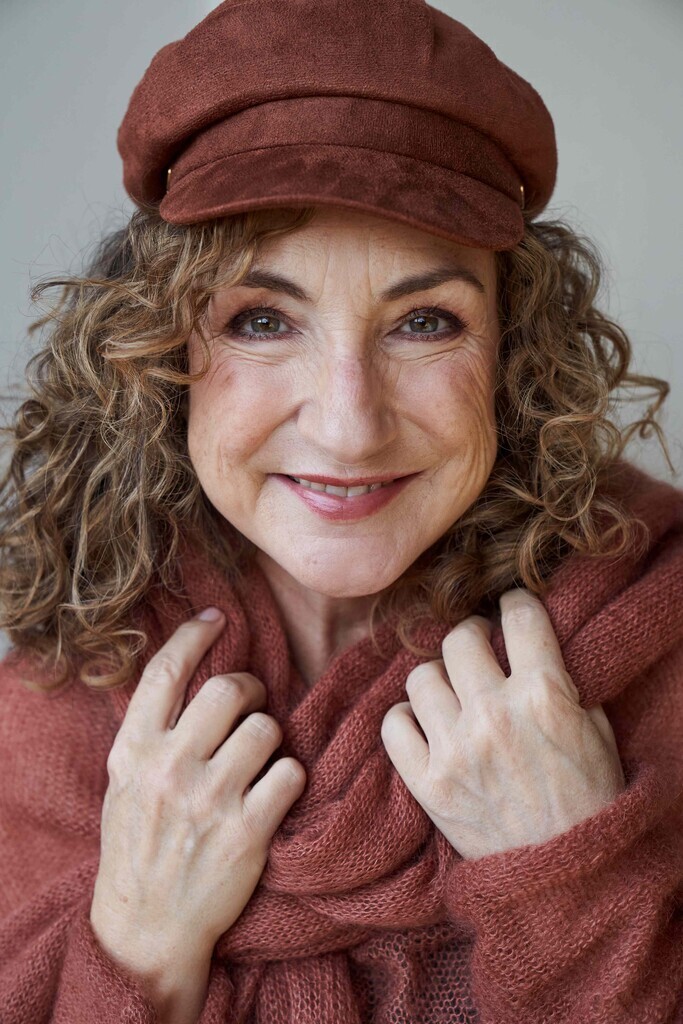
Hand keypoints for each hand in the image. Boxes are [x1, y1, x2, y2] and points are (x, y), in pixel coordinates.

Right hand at [91, 607, 306, 974]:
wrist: (147, 927)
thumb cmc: (137, 847)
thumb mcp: (125, 783)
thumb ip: (153, 733)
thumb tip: (193, 673)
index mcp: (133, 751)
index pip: (165, 672)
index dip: (195, 634)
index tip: (217, 619)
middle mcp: (169, 768)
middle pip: (228, 689)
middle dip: (250, 688)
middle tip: (252, 703)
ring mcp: (209, 800)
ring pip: (266, 728)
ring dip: (271, 737)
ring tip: (259, 759)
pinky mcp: (247, 832)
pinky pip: (290, 773)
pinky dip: (289, 778)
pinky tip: (274, 793)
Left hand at [380, 588, 625, 859]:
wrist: (565, 879)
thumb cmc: (589, 802)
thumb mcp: (596, 732)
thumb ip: (562, 682)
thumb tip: (531, 643)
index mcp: (544, 696)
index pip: (518, 616)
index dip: (515, 606)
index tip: (511, 611)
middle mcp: (494, 716)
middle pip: (459, 638)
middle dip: (471, 636)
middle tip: (478, 650)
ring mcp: (455, 750)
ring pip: (420, 675)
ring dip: (438, 678)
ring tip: (452, 692)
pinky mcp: (427, 784)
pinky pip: (392, 724)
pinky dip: (406, 719)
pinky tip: (426, 725)